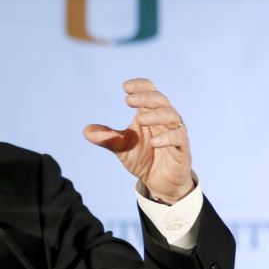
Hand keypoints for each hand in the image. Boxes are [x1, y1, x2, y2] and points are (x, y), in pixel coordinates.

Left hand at [83, 78, 193, 203]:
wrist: (159, 182)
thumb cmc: (143, 158)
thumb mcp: (121, 148)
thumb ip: (107, 138)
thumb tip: (86, 131)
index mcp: (149, 114)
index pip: (150, 91)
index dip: (140, 86)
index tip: (125, 87)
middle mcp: (164, 120)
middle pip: (160, 100)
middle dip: (146, 98)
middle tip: (128, 100)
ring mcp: (175, 133)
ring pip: (172, 116)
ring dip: (156, 115)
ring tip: (141, 120)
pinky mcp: (182, 149)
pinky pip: (179, 138)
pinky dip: (167, 138)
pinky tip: (154, 142)